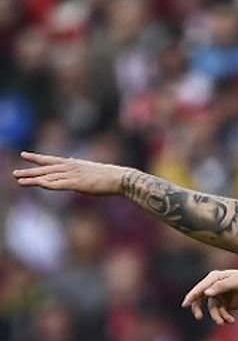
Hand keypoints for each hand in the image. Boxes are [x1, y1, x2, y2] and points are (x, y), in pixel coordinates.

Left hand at [12, 151, 129, 194]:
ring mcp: (74, 175)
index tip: (24, 155)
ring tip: (18, 180)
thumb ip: (81, 170)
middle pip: (46, 168)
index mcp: (75, 163)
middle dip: (29, 171)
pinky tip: (38, 184)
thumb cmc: (110, 177)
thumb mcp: (92, 171)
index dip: (37, 158)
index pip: (51, 160)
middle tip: (14, 173)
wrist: (120, 178)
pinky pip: (59, 184)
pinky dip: (47, 184)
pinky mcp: (77, 184)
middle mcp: (71, 167)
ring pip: (49, 176)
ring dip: (33, 179)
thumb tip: (77, 167)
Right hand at [182, 270, 237, 324]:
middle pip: (201, 298)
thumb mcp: (237, 282)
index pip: (201, 287)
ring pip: (212, 308)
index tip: (185, 304)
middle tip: (198, 317)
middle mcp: (215, 286)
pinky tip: (231, 321)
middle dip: (199, 308)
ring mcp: (220, 295)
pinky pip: (220, 313)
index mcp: (216, 277)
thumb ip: (221, 286)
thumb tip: (206, 293)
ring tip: (224, 322)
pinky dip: (224, 317)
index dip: (192, 295)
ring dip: (217, 316)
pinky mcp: (225, 304)